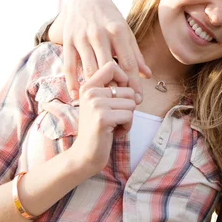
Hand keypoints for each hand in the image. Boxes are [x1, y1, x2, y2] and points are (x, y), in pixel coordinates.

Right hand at [48, 0, 150, 99]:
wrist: (86, 0)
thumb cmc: (111, 20)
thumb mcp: (126, 32)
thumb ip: (136, 54)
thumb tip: (147, 75)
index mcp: (118, 31)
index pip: (128, 63)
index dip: (134, 83)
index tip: (138, 99)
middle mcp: (99, 34)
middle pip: (108, 69)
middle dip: (116, 88)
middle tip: (122, 104)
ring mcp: (82, 37)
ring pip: (88, 69)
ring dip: (95, 88)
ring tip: (103, 103)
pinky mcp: (68, 41)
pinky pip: (69, 66)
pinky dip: (72, 83)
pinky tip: (77, 96)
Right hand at [70, 61, 135, 175]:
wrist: (85, 155)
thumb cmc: (98, 129)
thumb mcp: (101, 104)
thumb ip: (114, 90)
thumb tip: (137, 89)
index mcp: (88, 86)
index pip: (112, 66)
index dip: (124, 79)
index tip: (119, 96)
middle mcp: (90, 92)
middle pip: (129, 90)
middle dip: (127, 107)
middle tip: (112, 118)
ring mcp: (95, 104)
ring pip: (131, 103)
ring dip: (127, 118)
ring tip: (112, 125)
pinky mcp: (103, 118)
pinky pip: (130, 116)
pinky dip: (126, 127)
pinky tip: (113, 133)